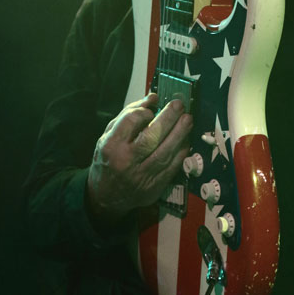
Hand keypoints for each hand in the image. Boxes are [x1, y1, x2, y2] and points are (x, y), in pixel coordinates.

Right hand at [86, 93, 191, 227]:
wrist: (106, 196)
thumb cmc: (109, 160)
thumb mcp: (109, 135)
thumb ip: (129, 115)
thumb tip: (152, 99)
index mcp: (111, 146)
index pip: (131, 122)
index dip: (145, 111)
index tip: (152, 108)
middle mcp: (125, 161)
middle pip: (152, 137)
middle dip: (169, 118)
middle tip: (179, 106)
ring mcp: (141, 176)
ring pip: (165, 152)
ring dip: (180, 133)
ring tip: (188, 119)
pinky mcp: (154, 187)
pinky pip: (172, 166)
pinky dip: (181, 151)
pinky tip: (185, 139)